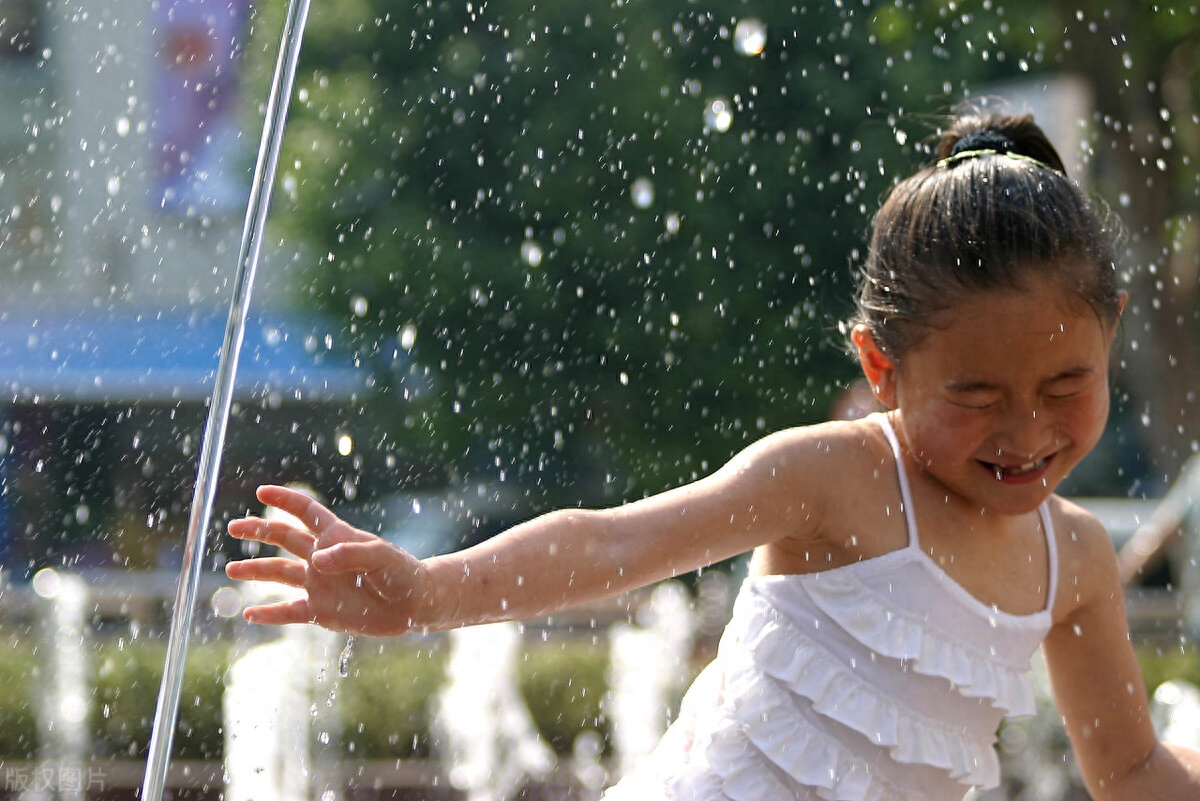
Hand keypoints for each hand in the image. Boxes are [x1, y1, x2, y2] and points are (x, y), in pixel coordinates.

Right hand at [225, 484, 433, 635]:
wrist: (412, 604)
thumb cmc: (401, 573)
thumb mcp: (381, 557)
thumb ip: (350, 554)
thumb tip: (316, 561)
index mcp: (336, 536)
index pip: (306, 512)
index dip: (285, 500)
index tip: (262, 491)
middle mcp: (321, 558)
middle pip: (284, 539)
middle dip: (258, 531)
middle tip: (233, 526)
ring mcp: (318, 584)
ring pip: (279, 574)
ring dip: (255, 571)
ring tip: (231, 570)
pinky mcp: (320, 611)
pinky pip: (289, 612)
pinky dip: (269, 614)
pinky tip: (249, 615)